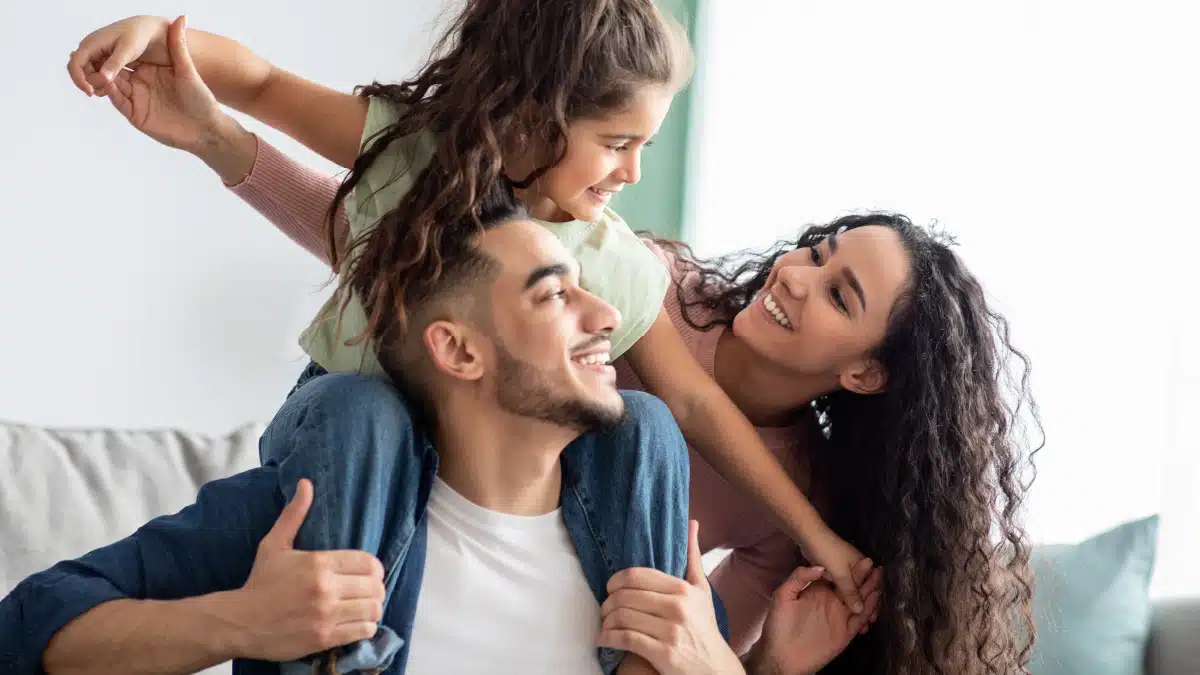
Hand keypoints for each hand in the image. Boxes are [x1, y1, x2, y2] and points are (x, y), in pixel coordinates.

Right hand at [68, 15, 171, 95]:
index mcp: (92, 44)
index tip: (90, 92)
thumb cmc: (138, 35)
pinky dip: (105, 81)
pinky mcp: (105, 60)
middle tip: (108, 89)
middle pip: (81, 72)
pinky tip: (115, 85)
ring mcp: (97, 55)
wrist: (148, 29)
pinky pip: (99, 73)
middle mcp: (91, 49)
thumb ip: (115, 64)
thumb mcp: (128, 50)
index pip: (75, 64)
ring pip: (90, 74)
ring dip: (98, 83)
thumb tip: (103, 78)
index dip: (79, 79)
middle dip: (91, 82)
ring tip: (112, 88)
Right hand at [87, 16, 255, 182]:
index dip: (110, 52)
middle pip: (111, 72)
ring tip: (95, 70)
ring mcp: (137, 100)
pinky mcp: (137, 115)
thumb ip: (179, 45)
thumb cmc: (202, 100)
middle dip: (98, 65)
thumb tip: (182, 17)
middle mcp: (140, 84)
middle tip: (87, 57)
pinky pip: (120, 102)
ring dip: (101, 78)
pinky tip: (107, 84)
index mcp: (148, 71)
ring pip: (112, 86)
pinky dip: (112, 93)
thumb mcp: (187, 70)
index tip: (99, 42)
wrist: (207, 129)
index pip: (123, 59)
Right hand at [230, 478, 386, 661]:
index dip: (374, 568)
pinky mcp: (324, 638)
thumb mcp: (274, 544)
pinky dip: (366, 626)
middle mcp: (325, 589)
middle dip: (376, 588)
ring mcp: (326, 615)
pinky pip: (363, 630)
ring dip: (373, 607)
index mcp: (319, 563)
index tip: (369, 573)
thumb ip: (295, 514)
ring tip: (364, 606)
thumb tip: (306, 483)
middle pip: (375, 586)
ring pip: (373, 609)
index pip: (368, 562)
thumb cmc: (260, 582)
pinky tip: (357, 622)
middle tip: (367, 591)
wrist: (239, 622)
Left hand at [599, 521, 743, 674]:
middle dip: (608, 603)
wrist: (715, 668)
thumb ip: (692, 556)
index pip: (636, 576)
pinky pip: (626, 639)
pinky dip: (608, 638)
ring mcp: (671, 631)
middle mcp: (678, 607)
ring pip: (623, 617)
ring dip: (606, 621)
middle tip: (604, 608)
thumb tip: (691, 522)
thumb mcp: (702, 590)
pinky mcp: (664, 654)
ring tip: (604, 623)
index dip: (616, 581)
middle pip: (625, 596)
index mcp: (683, 589)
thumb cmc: (705, 627)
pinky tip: (603, 639)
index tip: (610, 588)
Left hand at [749, 561, 882, 674]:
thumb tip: (819, 568)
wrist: (780, 654)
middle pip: (853, 588)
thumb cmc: (778, 623)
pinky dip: (868, 610)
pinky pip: (859, 619)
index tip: (866, 561)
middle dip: (866, 579)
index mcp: (819, 591)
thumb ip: (799, 577)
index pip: (839, 578)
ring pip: (859, 603)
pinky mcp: (844, 633)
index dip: (852, 570)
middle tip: (879, 569)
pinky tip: (874, 599)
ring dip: (870, 592)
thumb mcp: (784, 595)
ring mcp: (839, 617)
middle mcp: (831, 602)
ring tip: (880, 581)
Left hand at [798, 523, 869, 616]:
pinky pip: (841, 590)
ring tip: (855, 623)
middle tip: (865, 627)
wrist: (809, 537)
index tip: (872, 620)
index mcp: (863, 566)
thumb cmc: (828, 553)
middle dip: (865, 608)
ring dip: (854, 605)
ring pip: (851, 592)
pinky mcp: (833, 573)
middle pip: (863, 591)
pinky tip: (841, 612)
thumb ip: (850, 592)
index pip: (873, 588)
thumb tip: (860, 610)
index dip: (872, 604)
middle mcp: (856, 569)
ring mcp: (844, 570)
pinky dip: (843, 600)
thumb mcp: (841, 573)